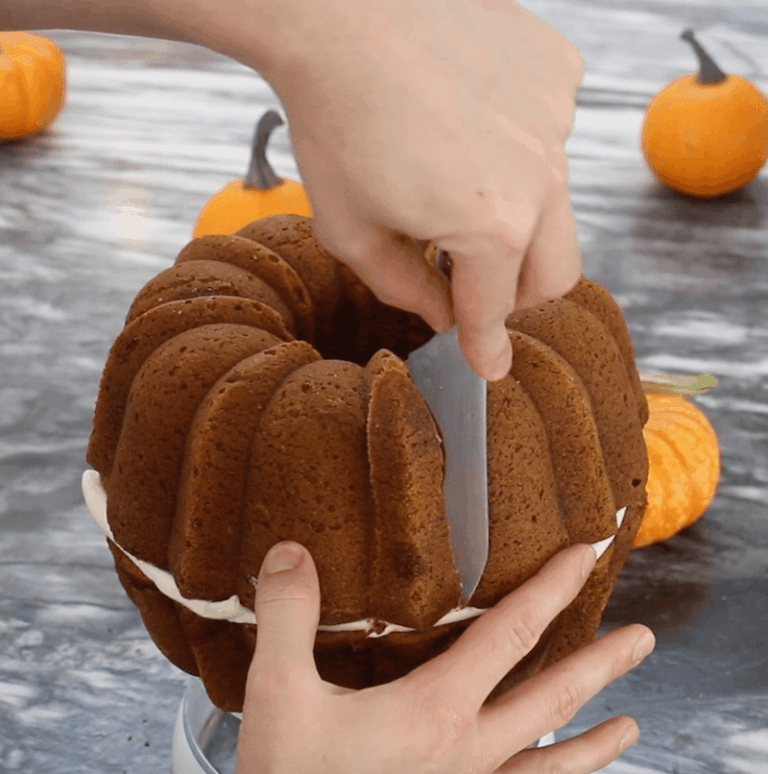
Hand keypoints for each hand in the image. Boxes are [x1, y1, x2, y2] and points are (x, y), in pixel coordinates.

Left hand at [173, 0, 584, 381]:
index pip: (494, 311)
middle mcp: (542, 177)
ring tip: (451, 181)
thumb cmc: (333, 120)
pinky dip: (515, 147)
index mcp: (492, 228)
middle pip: (556, 274)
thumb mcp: (352, 230)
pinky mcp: (557, 72)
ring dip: (512, 214)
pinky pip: (549, 134)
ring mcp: (557, 120)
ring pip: (554, 203)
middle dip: (517, 295)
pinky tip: (467, 122)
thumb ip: (405, 289)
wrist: (337, 11)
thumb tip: (443, 317)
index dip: (487, 346)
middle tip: (475, 287)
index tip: (491, 366)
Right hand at [236, 542, 654, 773]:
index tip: (585, 558)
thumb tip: (291, 552)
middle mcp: (467, 752)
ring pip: (551, 762)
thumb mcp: (278, 696)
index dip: (550, 590)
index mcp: (434, 711)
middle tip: (643, 638)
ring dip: (595, 740)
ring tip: (631, 724)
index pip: (508, 634)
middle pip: (549, 697)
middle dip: (600, 662)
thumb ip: (288, 619)